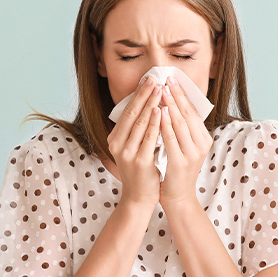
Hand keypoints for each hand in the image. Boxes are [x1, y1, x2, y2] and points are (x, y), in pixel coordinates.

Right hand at [107, 76, 162, 206]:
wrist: (139, 198)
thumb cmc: (141, 172)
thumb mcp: (134, 148)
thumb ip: (137, 131)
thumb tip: (148, 107)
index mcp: (115, 139)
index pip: (127, 111)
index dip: (137, 95)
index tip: (147, 80)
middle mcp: (118, 144)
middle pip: (132, 113)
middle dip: (144, 94)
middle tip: (154, 78)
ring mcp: (127, 153)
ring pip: (140, 123)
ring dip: (151, 104)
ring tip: (159, 89)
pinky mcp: (139, 161)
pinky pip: (149, 138)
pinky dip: (155, 123)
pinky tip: (161, 111)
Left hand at [158, 79, 212, 207]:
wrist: (178, 197)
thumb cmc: (177, 170)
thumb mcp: (184, 147)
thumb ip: (182, 129)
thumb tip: (172, 104)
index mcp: (204, 139)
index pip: (193, 111)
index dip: (183, 94)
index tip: (173, 79)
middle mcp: (201, 144)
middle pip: (188, 114)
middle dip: (176, 95)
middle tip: (167, 79)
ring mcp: (192, 154)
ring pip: (180, 124)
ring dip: (170, 105)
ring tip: (161, 90)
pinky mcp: (180, 162)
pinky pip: (171, 138)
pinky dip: (165, 124)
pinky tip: (158, 112)